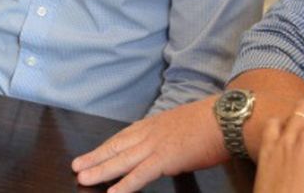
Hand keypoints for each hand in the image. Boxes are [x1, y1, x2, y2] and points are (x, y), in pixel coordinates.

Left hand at [72, 96, 228, 191]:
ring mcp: (155, 146)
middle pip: (116, 147)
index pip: (123, 136)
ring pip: (121, 160)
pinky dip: (125, 184)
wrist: (227, 117)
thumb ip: (170, 138)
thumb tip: (169, 152)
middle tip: (76, 166)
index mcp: (154, 124)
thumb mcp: (183, 125)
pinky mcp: (165, 159)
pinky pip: (140, 174)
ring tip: (83, 178)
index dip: (106, 146)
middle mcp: (149, 133)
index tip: (92, 152)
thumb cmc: (213, 122)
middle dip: (95, 157)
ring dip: (100, 170)